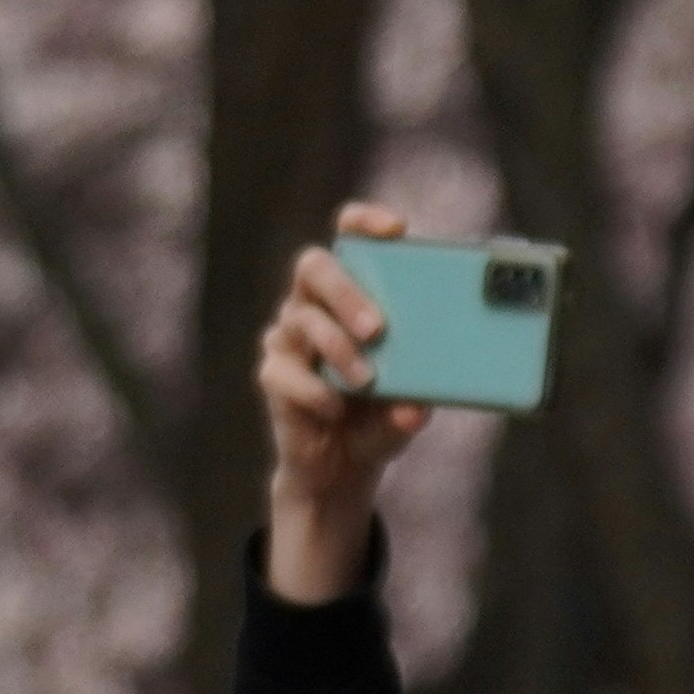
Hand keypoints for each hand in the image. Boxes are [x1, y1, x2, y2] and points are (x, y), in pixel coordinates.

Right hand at [258, 205, 434, 603]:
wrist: (343, 469)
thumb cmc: (380, 418)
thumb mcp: (410, 403)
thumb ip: (419, 397)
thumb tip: (419, 406)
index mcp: (349, 296)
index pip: (348, 240)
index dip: (365, 224)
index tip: (396, 229)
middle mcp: (312, 306)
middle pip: (314, 268)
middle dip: (346, 292)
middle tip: (378, 328)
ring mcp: (288, 339)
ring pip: (302, 320)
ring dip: (338, 348)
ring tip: (367, 380)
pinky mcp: (274, 376)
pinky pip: (286, 373)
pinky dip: (315, 390)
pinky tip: (335, 407)